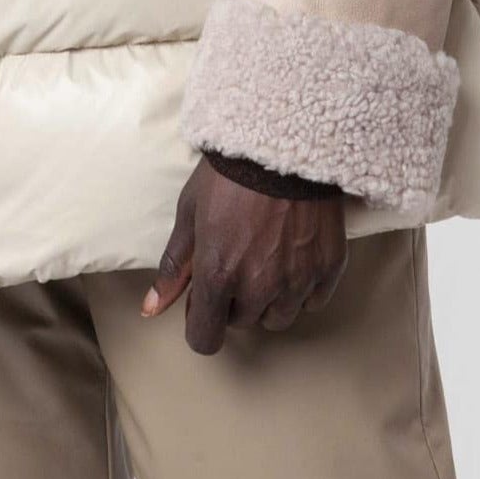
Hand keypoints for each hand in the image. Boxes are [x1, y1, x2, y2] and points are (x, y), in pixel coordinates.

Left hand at [142, 160, 347, 354]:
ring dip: (270, 299)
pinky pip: (313, 301)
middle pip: (243, 323)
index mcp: (217, 275)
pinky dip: (302, 288)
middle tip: (239, 261)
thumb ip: (175, 267)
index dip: (201, 323)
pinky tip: (294, 257)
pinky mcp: (328, 267)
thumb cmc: (230, 173)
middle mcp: (259, 286)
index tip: (205, 303)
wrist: (283, 140)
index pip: (205, 338)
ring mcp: (297, 280)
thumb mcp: (191, 214)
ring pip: (280, 317)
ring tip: (268, 259)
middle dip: (235, 301)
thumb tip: (151, 308)